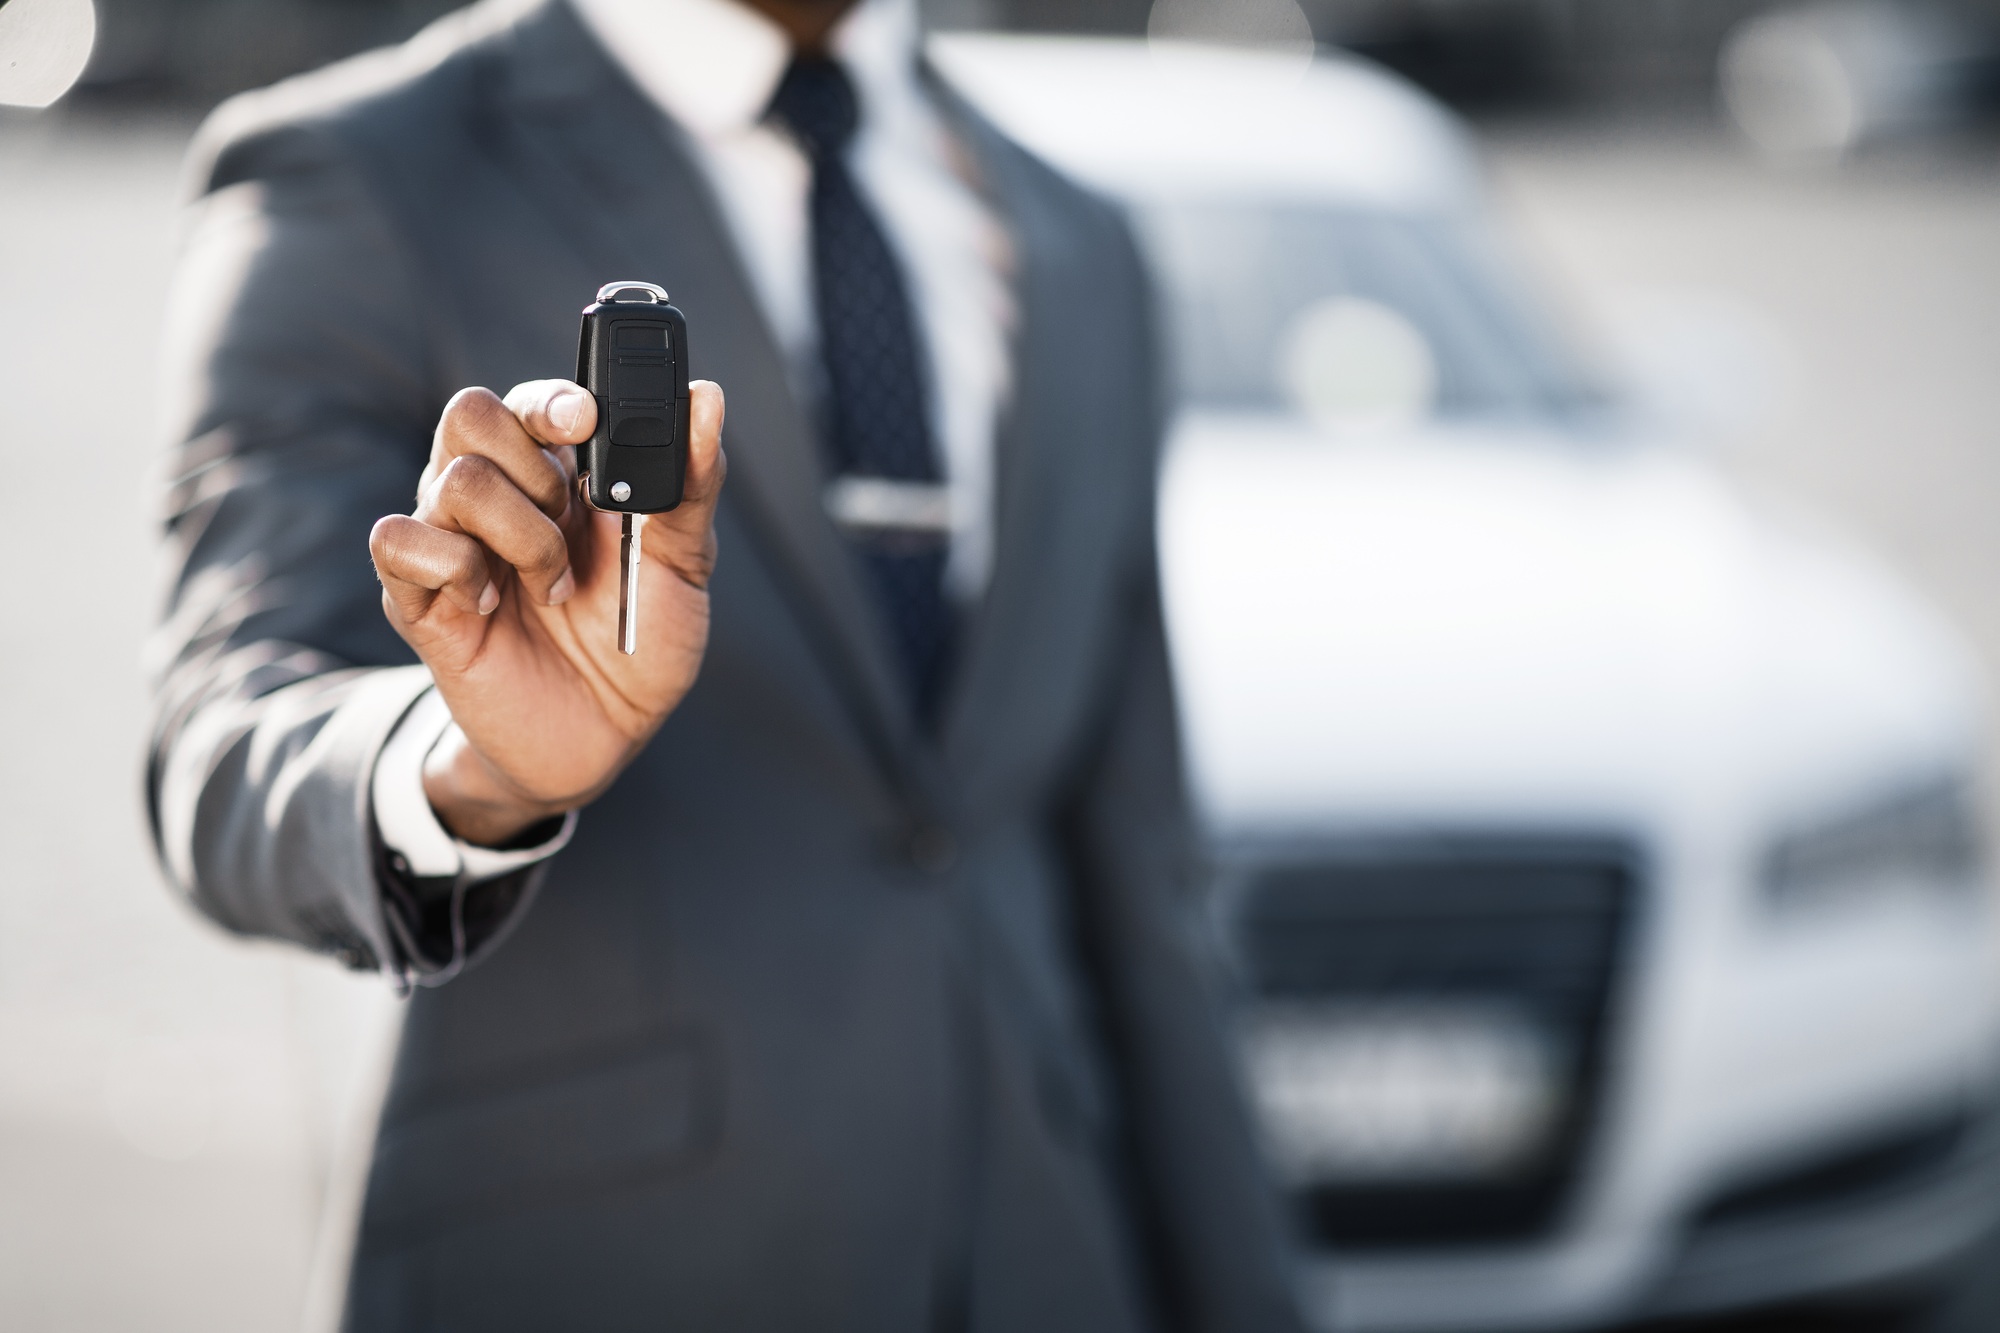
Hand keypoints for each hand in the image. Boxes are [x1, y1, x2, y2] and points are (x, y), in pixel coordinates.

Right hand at [369, 379, 725, 845]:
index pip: (533, 400)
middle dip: (534, 465)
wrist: (608, 737)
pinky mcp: (417, 596)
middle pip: (470, 414)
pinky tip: (491, 604)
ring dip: (520, 535)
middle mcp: (500, 496)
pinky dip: (454, 566)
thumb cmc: (642, 644)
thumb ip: (692, 484)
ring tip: (554, 587)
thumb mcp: (684, 566)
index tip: (587, 423)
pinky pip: (398, 540)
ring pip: (450, 479)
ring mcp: (454, 542)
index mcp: (561, 475)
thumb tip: (708, 399)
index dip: (554, 400)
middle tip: (572, 523)